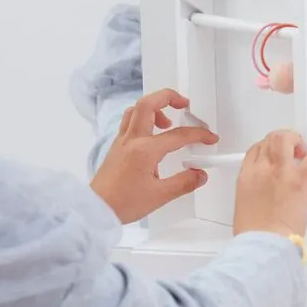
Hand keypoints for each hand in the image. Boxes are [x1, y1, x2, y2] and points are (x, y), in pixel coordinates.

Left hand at [91, 89, 217, 223]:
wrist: (97, 209)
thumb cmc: (122, 203)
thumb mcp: (160, 196)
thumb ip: (184, 182)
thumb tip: (200, 174)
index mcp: (145, 150)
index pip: (178, 135)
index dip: (198, 134)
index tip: (209, 138)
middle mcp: (131, 140)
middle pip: (148, 104)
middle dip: (169, 97)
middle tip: (184, 104)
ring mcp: (121, 141)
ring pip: (135, 110)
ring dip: (154, 107)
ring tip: (167, 121)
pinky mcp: (116, 147)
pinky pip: (129, 122)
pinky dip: (142, 119)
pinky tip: (151, 134)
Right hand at [233, 130, 306, 237]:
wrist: (263, 243)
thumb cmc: (254, 233)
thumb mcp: (244, 205)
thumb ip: (254, 190)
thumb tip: (266, 189)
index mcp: (247, 176)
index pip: (256, 149)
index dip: (268, 149)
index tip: (276, 156)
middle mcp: (262, 169)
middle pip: (271, 139)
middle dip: (284, 140)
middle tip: (293, 151)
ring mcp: (282, 172)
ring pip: (286, 139)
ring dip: (297, 141)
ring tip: (304, 154)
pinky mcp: (301, 180)